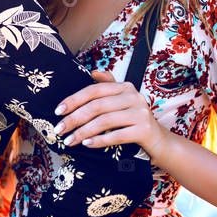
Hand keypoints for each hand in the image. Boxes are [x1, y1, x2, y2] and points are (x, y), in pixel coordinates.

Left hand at [54, 70, 171, 160]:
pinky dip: (100, 140)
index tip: (58, 111)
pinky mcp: (144, 130)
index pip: (94, 90)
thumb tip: (92, 72)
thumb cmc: (133, 120)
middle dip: (74, 118)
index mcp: (124, 87)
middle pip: (97, 106)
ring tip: (70, 140)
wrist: (158, 140)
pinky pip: (117, 135)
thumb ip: (108, 86)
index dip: (74, 100)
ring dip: (83, 132)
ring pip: (105, 121)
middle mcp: (134, 96)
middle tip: (59, 129)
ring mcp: (140, 113)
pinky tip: (87, 144)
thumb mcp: (122, 100)